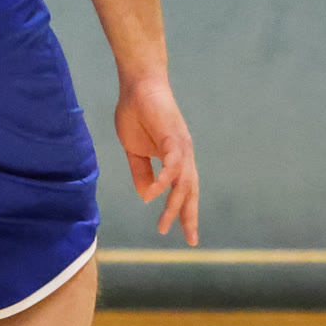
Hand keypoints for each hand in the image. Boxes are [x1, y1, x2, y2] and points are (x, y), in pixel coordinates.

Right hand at [114, 77, 198, 244]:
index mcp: (176, 159)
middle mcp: (184, 155)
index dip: (186, 212)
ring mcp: (180, 146)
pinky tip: (155, 194)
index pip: (184, 190)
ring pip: (183, 182)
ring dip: (174, 205)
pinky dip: (165, 179)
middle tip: (190, 240)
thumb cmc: (137, 114)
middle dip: (190, 216)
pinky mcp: (173, 136)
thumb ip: (141, 173)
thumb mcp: (135, 151)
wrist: (138, 85)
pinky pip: (172, 163)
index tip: (187, 235)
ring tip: (164, 224)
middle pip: (191, 191)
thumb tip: (146, 198)